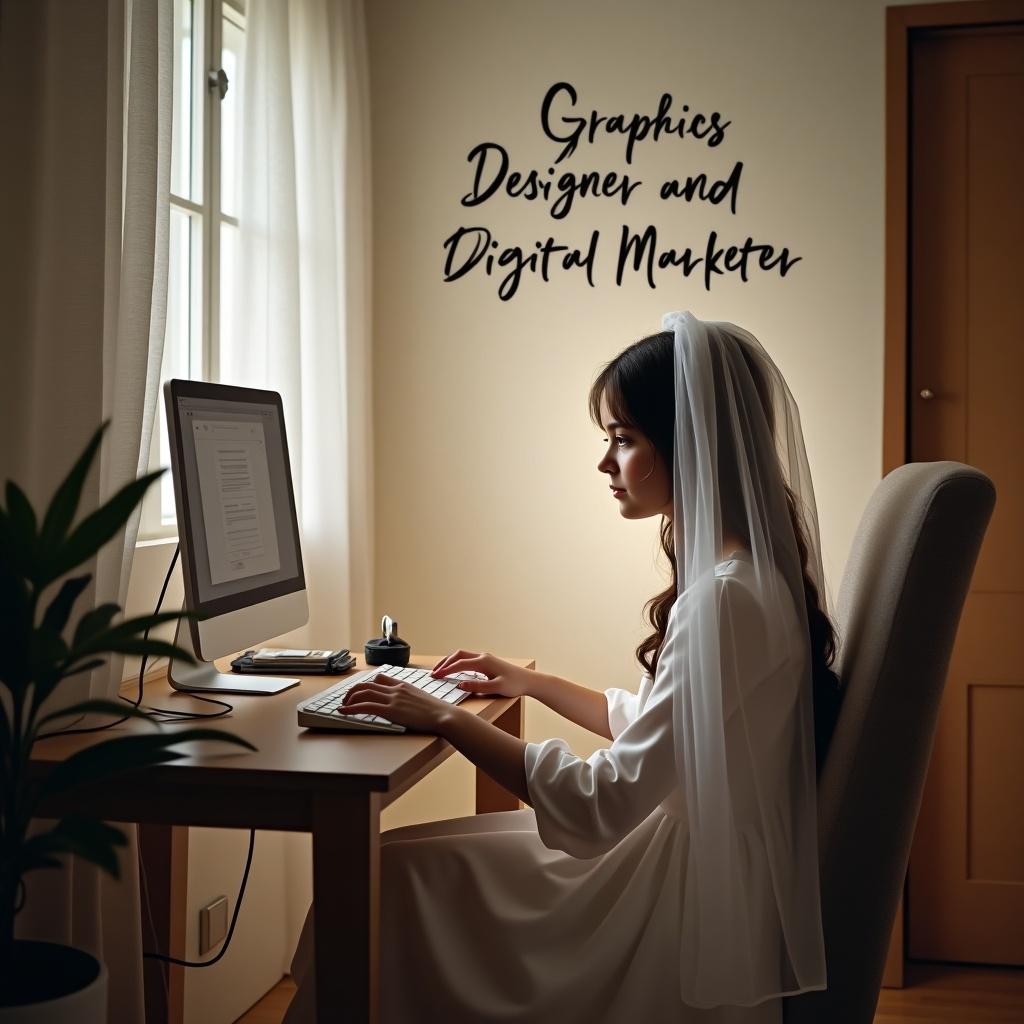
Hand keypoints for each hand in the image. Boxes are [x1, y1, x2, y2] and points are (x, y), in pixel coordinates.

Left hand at [338, 671, 452, 732]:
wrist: (444, 715)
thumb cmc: (437, 712)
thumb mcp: (422, 701)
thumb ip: (411, 700)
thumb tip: (407, 707)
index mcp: (404, 686)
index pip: (380, 678)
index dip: (367, 684)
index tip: (360, 691)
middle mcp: (396, 689)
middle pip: (368, 684)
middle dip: (353, 691)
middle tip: (346, 700)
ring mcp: (393, 698)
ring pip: (364, 693)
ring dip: (349, 699)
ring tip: (342, 706)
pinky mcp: (391, 710)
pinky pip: (365, 706)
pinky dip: (351, 708)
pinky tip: (343, 712)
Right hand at [430, 650, 534, 698]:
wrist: (529, 680)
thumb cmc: (515, 684)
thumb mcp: (497, 688)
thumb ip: (478, 686)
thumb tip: (460, 684)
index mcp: (483, 662)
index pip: (459, 664)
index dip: (446, 670)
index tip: (436, 676)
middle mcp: (483, 657)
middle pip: (458, 655)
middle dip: (444, 663)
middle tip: (433, 673)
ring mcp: (485, 658)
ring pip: (462, 655)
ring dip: (450, 661)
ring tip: (440, 670)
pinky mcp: (487, 662)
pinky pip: (467, 659)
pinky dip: (457, 662)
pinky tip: (454, 670)